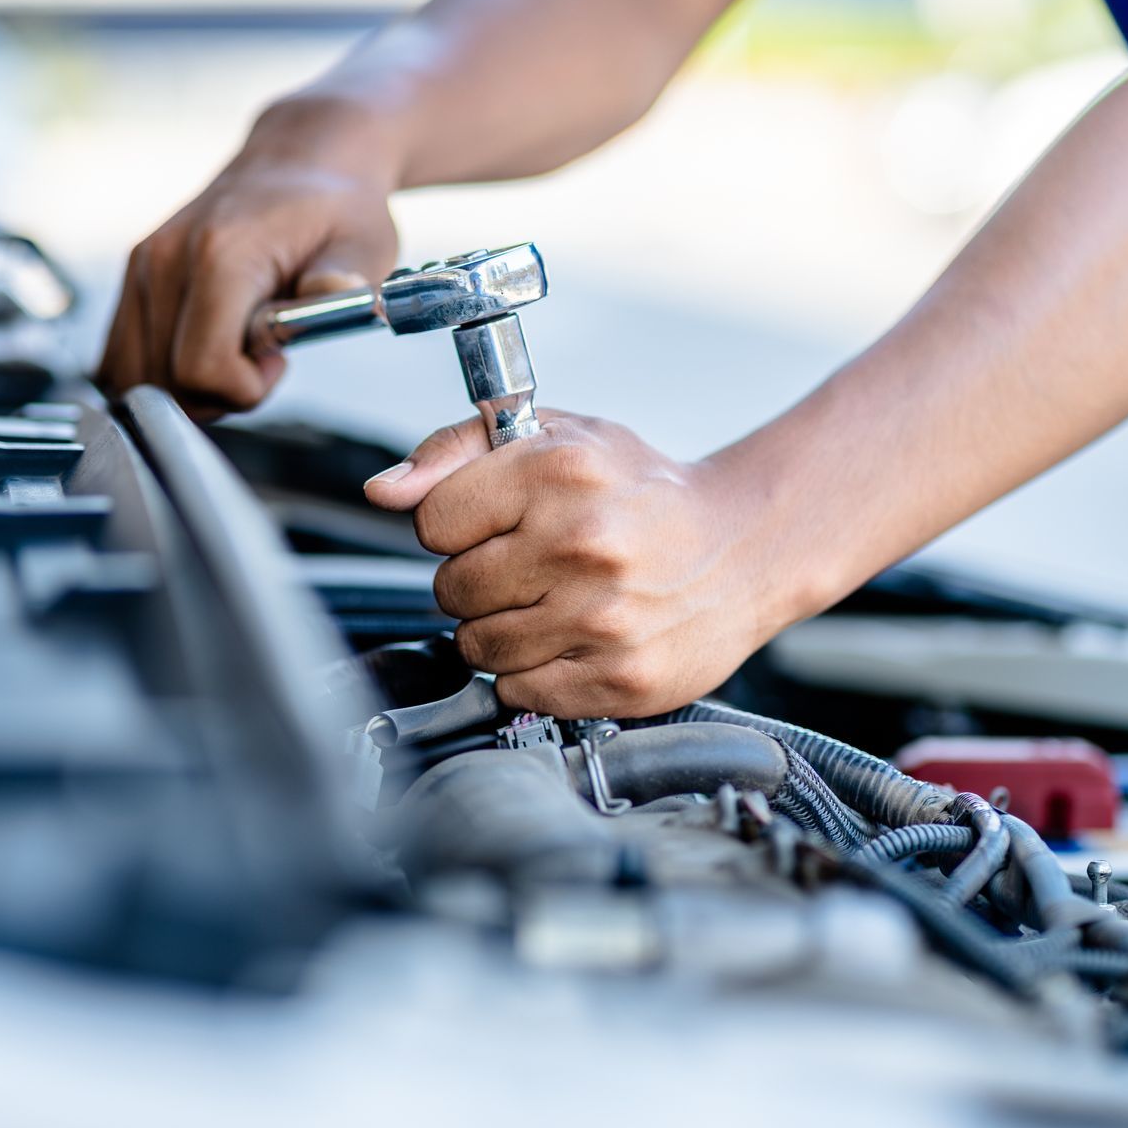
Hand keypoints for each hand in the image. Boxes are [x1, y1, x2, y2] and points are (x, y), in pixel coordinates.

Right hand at [99, 98, 400, 417]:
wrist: (298, 162)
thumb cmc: (335, 210)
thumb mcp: (362, 243)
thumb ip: (345, 277)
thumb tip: (336, 290)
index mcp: (220, 254)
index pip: (201, 369)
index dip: (245, 389)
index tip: (278, 360)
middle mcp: (166, 259)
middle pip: (166, 383)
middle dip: (220, 393)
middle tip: (261, 354)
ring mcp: (142, 267)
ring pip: (135, 378)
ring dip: (189, 388)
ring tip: (235, 348)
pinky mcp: (134, 276)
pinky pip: (123, 358)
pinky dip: (163, 372)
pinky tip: (206, 345)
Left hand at [364, 412, 788, 718]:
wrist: (744, 546)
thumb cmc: (642, 491)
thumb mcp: (557, 436)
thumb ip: (458, 450)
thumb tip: (383, 490)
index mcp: (559, 471)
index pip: (432, 520)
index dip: (455, 524)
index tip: (493, 524)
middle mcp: (581, 543)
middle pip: (450, 588)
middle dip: (477, 580)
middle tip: (529, 567)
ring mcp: (601, 618)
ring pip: (477, 646)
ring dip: (500, 630)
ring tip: (551, 603)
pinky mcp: (618, 678)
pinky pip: (518, 690)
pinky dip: (532, 672)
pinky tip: (572, 639)